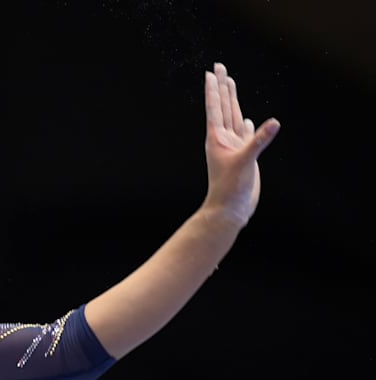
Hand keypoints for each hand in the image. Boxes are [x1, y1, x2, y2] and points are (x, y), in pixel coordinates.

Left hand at [202, 62, 280, 225]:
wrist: (230, 209)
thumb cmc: (231, 188)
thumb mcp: (245, 162)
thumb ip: (258, 141)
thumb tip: (274, 123)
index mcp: (217, 138)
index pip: (215, 108)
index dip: (213, 90)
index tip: (211, 72)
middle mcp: (224, 139)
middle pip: (223, 106)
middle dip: (222, 86)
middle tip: (218, 66)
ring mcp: (234, 146)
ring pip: (234, 116)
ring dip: (232, 99)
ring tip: (229, 83)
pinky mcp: (244, 155)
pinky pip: (245, 135)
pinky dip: (247, 125)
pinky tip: (247, 119)